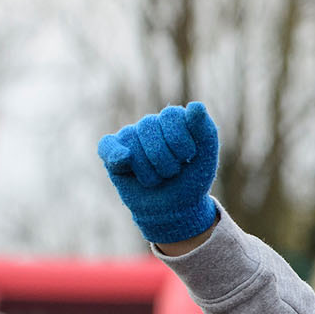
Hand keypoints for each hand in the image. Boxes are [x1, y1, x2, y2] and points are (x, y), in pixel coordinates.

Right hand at [97, 102, 220, 244]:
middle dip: (166, 161)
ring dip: (151, 173)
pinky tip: (124, 161)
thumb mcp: (207, 156)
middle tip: (173, 172)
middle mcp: (150, 124)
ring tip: (159, 178)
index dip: (181, 142)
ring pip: (133, 147)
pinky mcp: (112, 152)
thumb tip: (196, 105)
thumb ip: (205, 130)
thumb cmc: (192, 178)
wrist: (175, 207)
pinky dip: (115, 155)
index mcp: (173, 119)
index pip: (171, 116)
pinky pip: (108, 147)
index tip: (189, 157)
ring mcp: (129, 136)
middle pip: (150, 130)